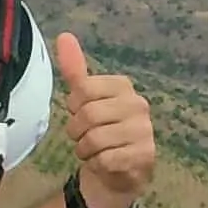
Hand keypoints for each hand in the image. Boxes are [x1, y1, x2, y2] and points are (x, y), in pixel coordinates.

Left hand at [55, 32, 155, 207]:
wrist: (117, 172)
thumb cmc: (100, 130)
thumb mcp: (85, 99)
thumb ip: (75, 70)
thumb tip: (64, 36)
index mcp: (123, 86)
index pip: (83, 89)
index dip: (74, 106)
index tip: (80, 113)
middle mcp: (138, 105)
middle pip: (87, 115)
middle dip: (77, 131)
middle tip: (85, 136)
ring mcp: (144, 131)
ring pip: (94, 139)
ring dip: (85, 150)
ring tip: (95, 150)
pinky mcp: (143, 156)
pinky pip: (105, 159)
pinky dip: (96, 164)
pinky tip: (105, 162)